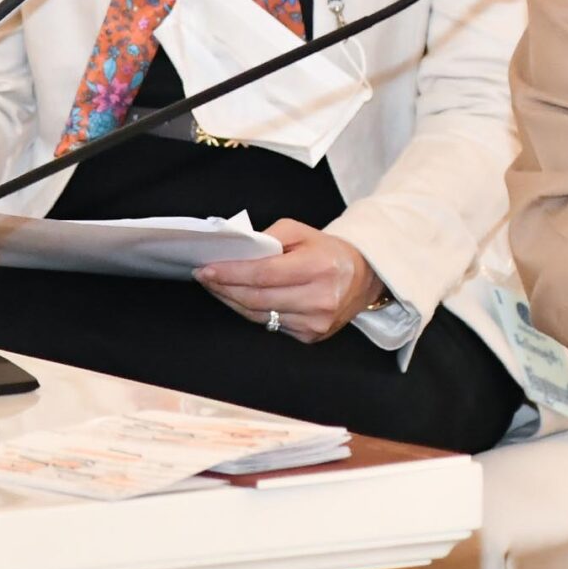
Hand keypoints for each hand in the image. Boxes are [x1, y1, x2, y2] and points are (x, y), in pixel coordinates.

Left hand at [198, 224, 385, 341]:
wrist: (363, 277)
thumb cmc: (328, 252)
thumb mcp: (302, 232)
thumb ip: (270, 237)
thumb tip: (237, 250)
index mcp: (319, 267)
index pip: (263, 274)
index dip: (231, 273)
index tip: (206, 269)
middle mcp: (319, 299)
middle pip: (257, 298)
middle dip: (224, 288)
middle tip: (204, 277)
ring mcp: (315, 322)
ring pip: (259, 315)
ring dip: (232, 301)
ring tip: (216, 287)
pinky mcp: (311, 336)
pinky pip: (270, 325)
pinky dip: (251, 312)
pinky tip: (240, 299)